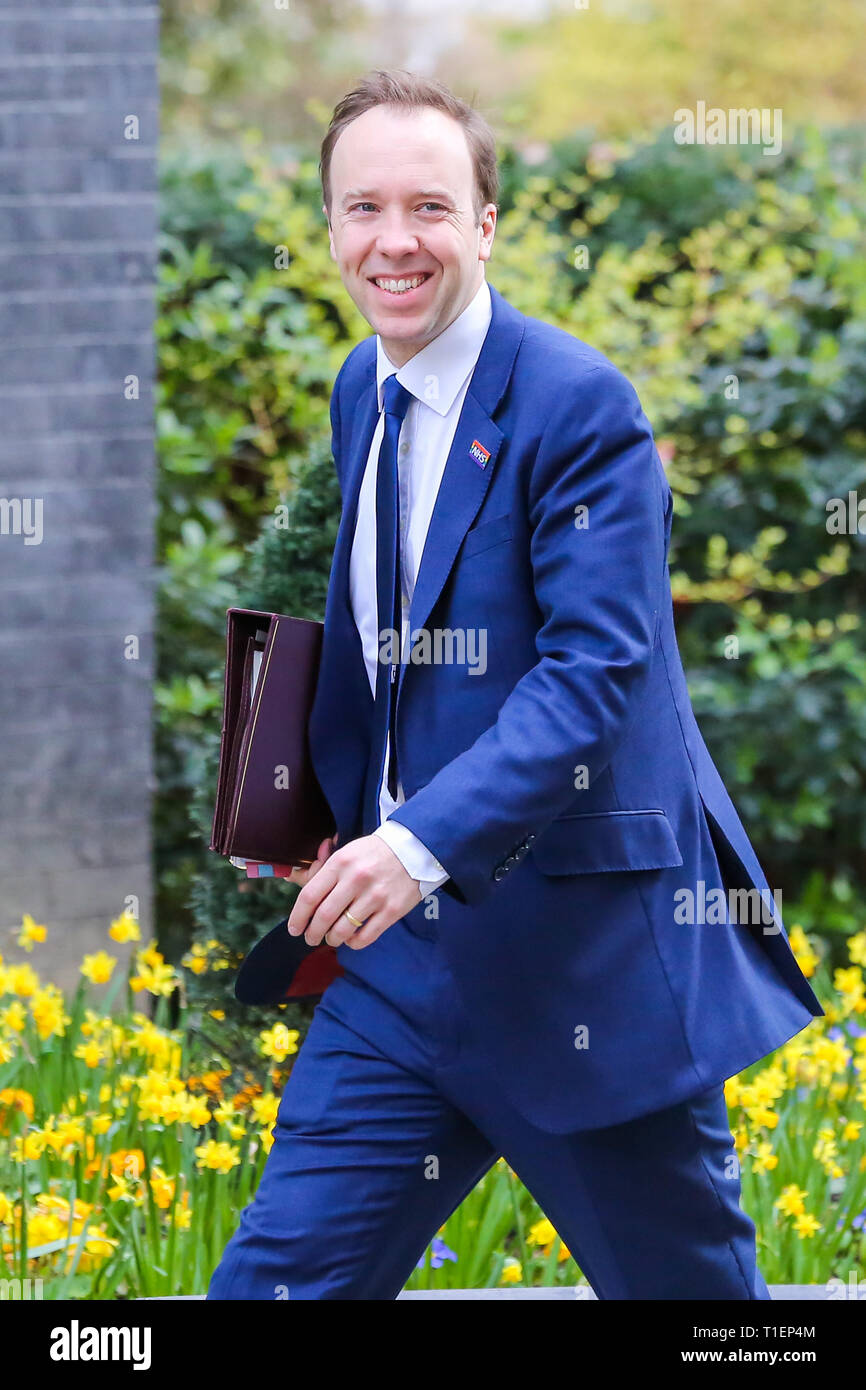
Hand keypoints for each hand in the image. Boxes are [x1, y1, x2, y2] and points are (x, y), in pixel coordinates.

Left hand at [286, 834, 422, 950]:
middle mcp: (356, 879)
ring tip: (331, 938)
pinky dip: (353, 943)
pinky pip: (365, 937)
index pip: (309, 896)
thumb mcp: (345, 852)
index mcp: (340, 862)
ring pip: (343, 930)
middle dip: (312, 933)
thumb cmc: (373, 853)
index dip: (297, 917)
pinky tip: (351, 939)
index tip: (294, 929)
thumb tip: (292, 880)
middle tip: (310, 938)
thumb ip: (320, 869)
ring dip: (332, 939)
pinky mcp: (392, 910)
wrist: (414, 850)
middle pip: (323, 916)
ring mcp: (375, 896)